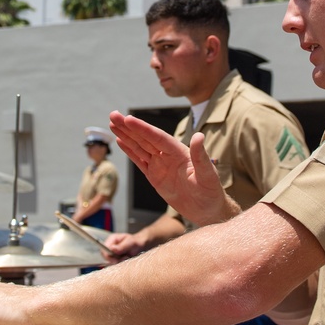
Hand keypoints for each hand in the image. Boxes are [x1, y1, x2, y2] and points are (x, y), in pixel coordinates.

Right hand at [100, 231, 143, 264]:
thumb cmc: (135, 242)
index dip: (108, 254)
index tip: (116, 257)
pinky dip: (120, 263)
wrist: (140, 245)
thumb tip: (112, 249)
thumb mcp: (130, 242)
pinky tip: (126, 259)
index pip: (104, 248)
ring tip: (127, 257)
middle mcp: (110, 246)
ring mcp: (111, 252)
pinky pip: (114, 263)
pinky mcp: (114, 258)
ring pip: (110, 261)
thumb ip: (122, 246)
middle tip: (125, 257)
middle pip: (106, 256)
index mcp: (112, 239)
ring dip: (118, 261)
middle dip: (114, 259)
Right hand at [109, 111, 236, 225]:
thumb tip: (199, 136)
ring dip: (126, 135)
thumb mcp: (208, 175)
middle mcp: (168, 155)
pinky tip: (120, 140)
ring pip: (139, 147)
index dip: (142, 128)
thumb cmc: (211, 192)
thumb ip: (201, 156)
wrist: (207, 210)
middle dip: (129, 127)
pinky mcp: (154, 176)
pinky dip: (129, 151)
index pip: (157, 137)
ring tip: (113, 123)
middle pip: (145, 138)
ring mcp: (160, 165)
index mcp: (179, 151)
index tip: (128, 119)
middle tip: (113, 114)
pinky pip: (139, 161)